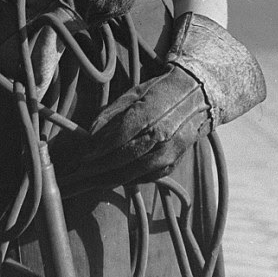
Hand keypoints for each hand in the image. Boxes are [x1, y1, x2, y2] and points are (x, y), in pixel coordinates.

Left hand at [59, 14, 265, 189]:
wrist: (198, 95)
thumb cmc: (160, 91)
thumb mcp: (134, 93)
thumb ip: (111, 114)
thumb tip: (88, 135)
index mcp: (149, 114)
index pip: (118, 138)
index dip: (98, 150)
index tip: (82, 157)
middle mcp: (161, 135)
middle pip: (123, 160)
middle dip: (98, 171)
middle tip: (79, 178)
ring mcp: (170, 151)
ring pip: (135, 173)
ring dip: (110, 180)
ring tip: (90, 185)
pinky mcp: (175, 161)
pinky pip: (149, 177)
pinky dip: (130, 180)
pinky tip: (114, 181)